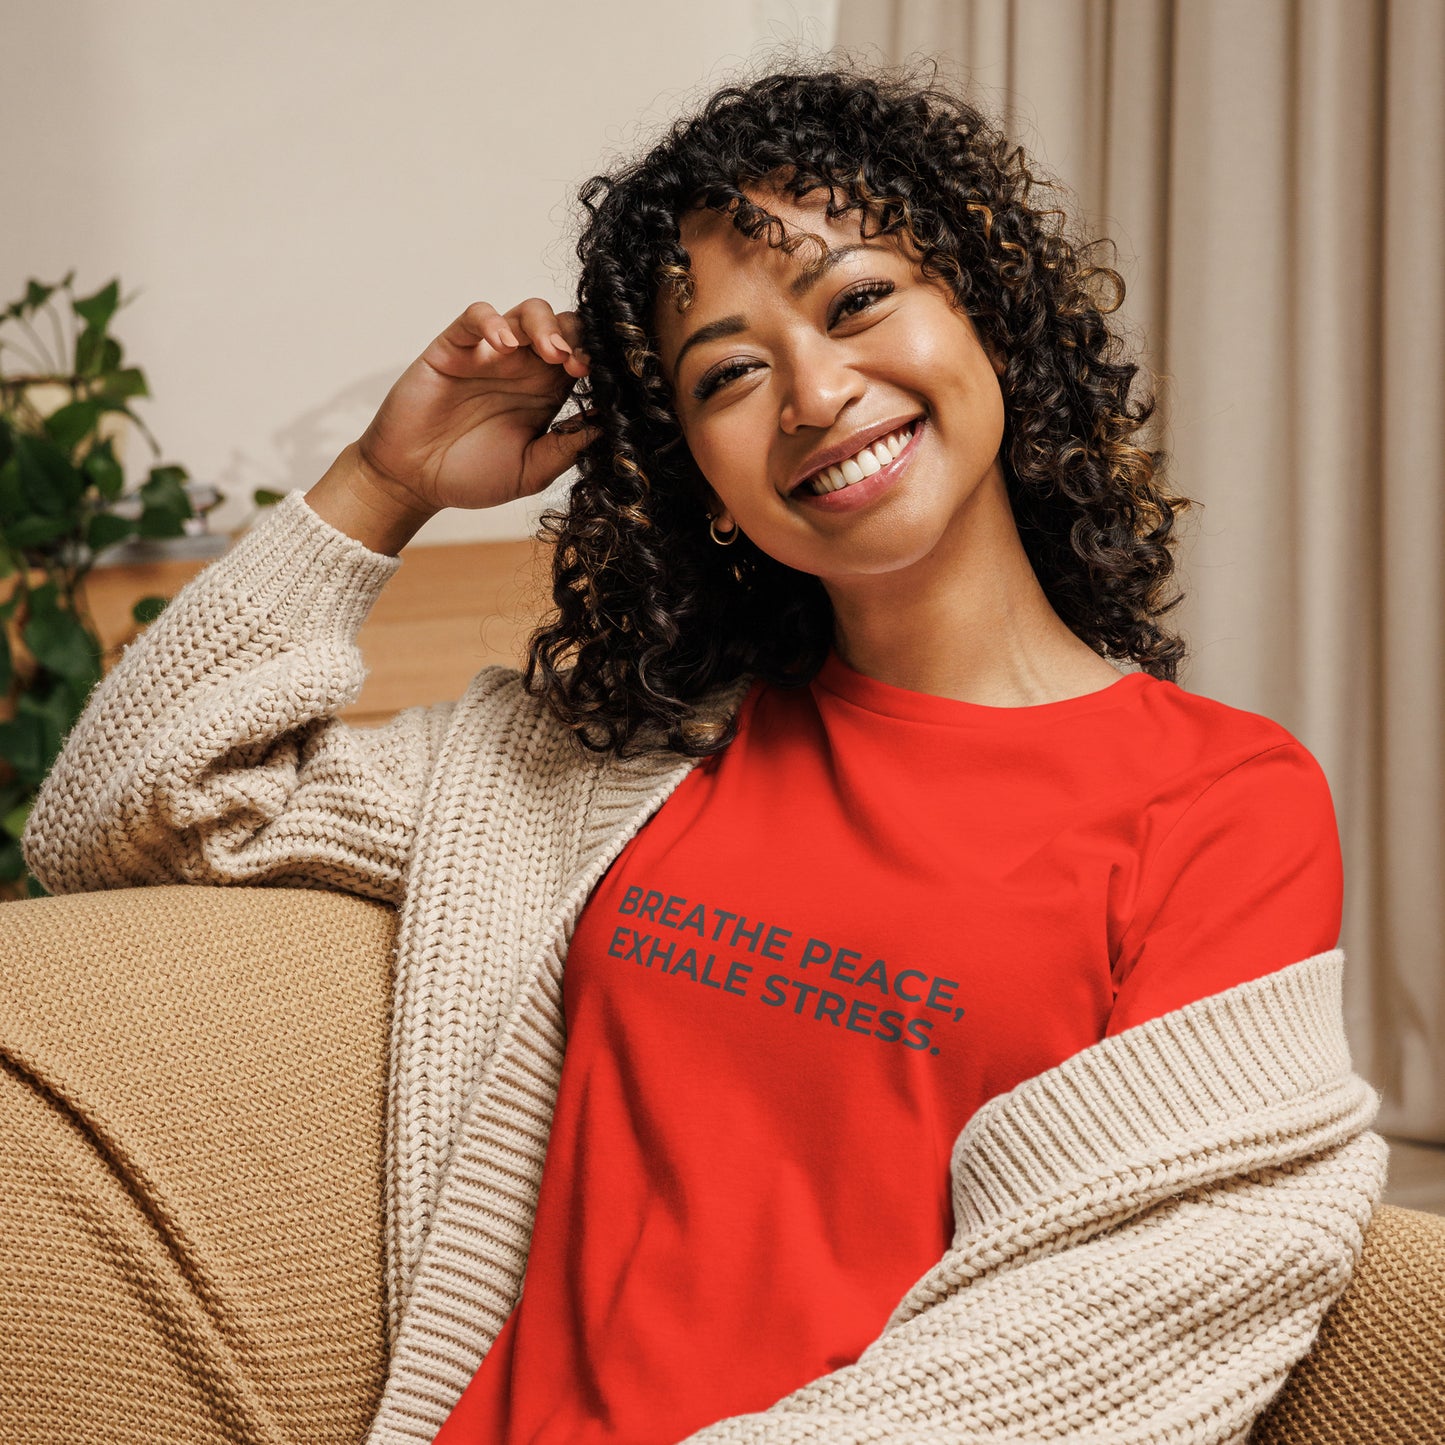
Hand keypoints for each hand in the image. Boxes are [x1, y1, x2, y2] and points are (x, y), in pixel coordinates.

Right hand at [354, 299, 597, 513]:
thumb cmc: (471, 476)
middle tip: (578, 364)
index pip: (583, 358)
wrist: (414, 481)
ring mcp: (489, 354)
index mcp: (547, 393)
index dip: (596, 361)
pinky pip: (475, 316)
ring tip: (551, 352)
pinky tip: (503, 344)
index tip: (603, 380)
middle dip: (578, 337)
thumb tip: (607, 427)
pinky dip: (492, 321)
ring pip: (527, 312)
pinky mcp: (454, 347)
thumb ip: (566, 449)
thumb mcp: (530, 472)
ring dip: (545, 325)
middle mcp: (523, 368)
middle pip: (563, 326)